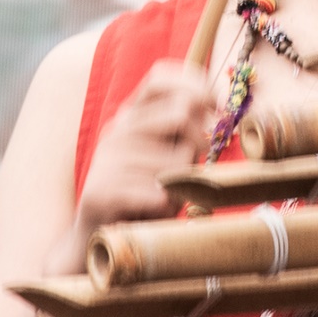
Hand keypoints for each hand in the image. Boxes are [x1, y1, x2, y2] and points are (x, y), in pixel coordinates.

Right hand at [67, 60, 217, 263]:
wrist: (101, 239)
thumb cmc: (148, 194)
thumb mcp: (172, 155)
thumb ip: (188, 131)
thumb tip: (216, 111)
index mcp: (131, 116)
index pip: (160, 77)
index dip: (195, 84)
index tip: (214, 107)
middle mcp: (116, 130)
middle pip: (181, 112)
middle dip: (200, 142)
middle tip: (192, 167)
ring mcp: (106, 159)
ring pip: (177, 159)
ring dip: (183, 185)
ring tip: (164, 196)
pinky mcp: (101, 191)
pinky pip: (160, 192)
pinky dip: (167, 206)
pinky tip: (153, 211)